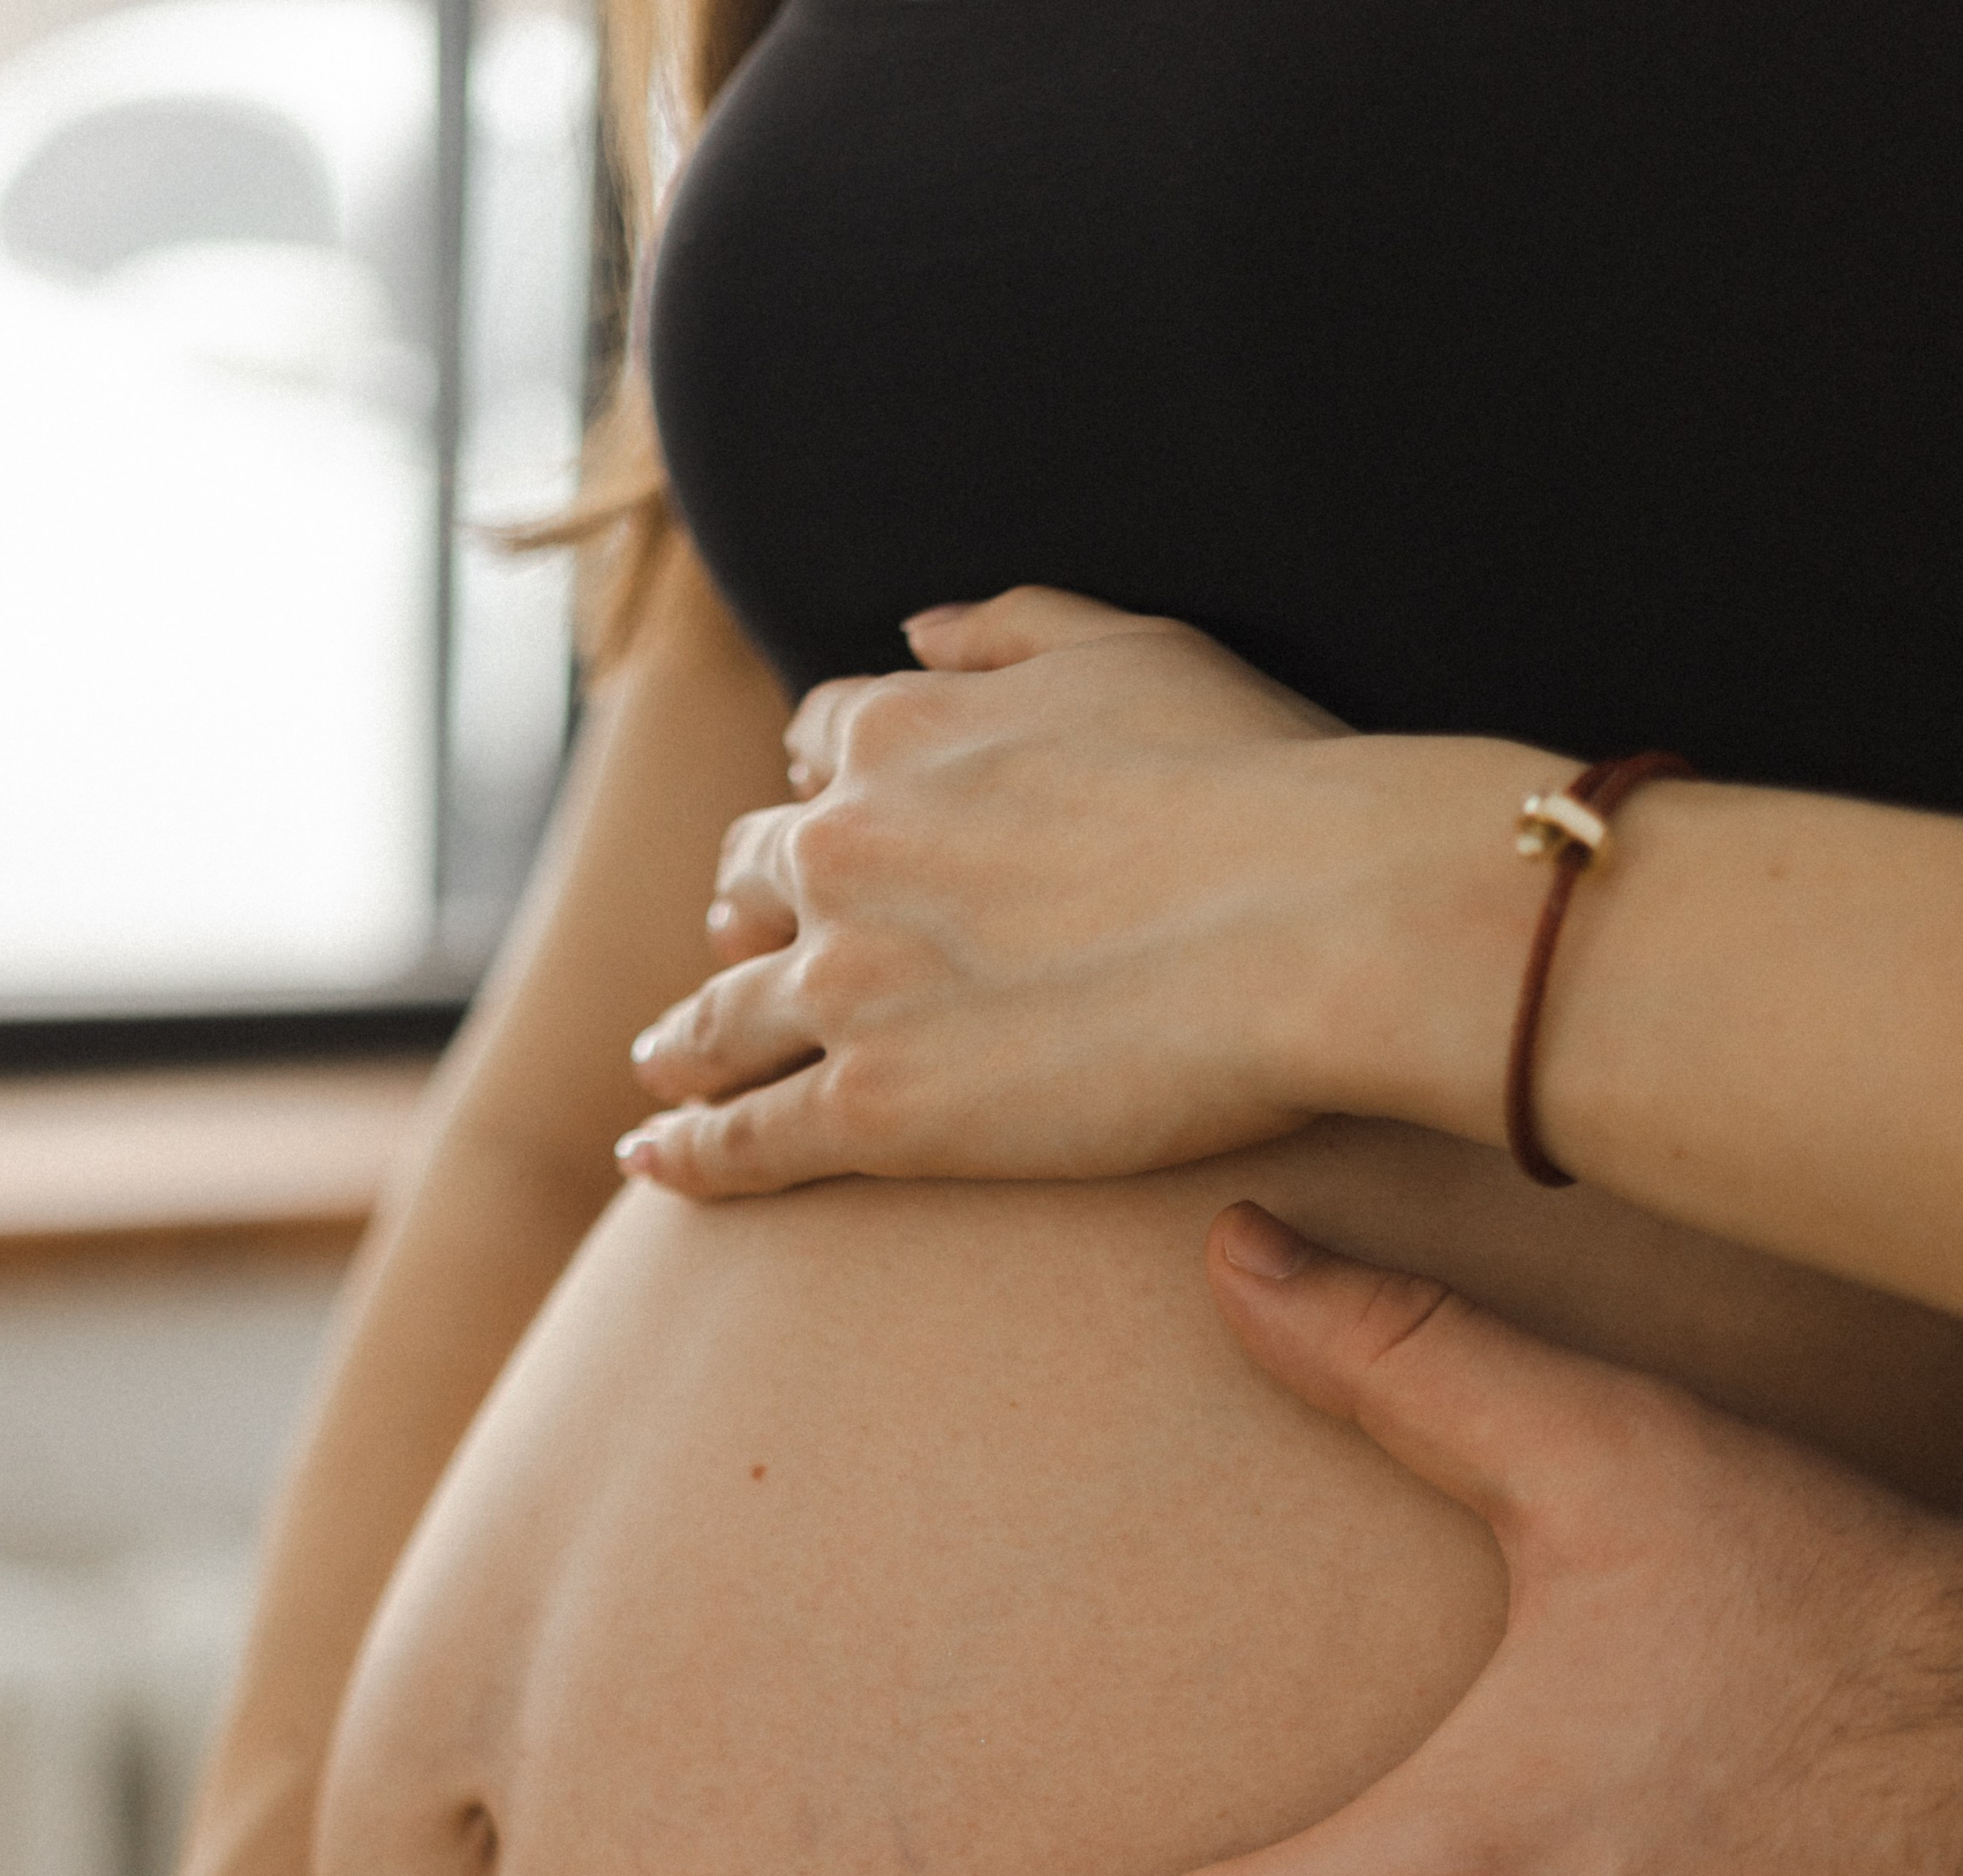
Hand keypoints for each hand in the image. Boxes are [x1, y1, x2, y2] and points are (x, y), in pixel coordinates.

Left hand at [616, 588, 1526, 1196]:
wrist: (1311, 921)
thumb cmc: (1260, 782)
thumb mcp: (1134, 647)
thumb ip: (1011, 629)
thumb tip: (913, 629)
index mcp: (902, 733)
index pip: (820, 752)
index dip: (816, 788)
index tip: (814, 817)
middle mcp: (847, 851)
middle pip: (752, 879)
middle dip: (741, 910)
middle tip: (730, 952)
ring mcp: (851, 986)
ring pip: (724, 1015)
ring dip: (688, 1038)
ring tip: (664, 1068)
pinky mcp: (877, 1111)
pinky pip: (750, 1135)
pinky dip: (691, 1150)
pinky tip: (651, 1160)